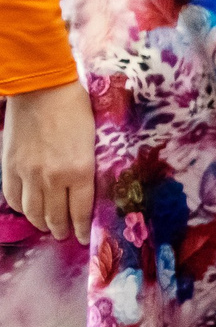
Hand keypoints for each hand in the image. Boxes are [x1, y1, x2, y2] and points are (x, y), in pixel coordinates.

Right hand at [1, 79, 96, 242]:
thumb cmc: (76, 107)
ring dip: (41, 223)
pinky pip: (13, 197)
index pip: (81, 211)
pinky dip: (21, 208)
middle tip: (65, 234)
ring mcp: (28, 174)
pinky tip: (28, 210)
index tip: (83, 237)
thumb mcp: (94, 139)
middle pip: (56, 216)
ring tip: (49, 226)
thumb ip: (90, 165)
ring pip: (33, 212)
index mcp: (80, 171)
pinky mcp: (10, 167)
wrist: (41, 88)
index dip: (82, 228)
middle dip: (62, 229)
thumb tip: (92, 186)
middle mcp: (53, 178)